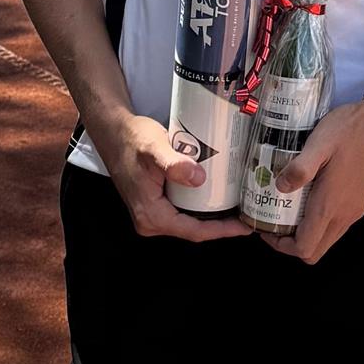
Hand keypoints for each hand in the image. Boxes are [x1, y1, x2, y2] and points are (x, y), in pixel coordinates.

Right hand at [92, 110, 251, 243]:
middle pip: (194, 230)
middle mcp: (150, 219)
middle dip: (222, 225)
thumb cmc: (132, 139)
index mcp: (151, 215)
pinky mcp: (155, 202)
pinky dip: (202, 206)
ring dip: (213, 215)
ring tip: (239, 206)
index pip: (194, 232)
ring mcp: (152, 212)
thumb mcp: (154, 149)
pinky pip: (183, 210)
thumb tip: (198, 178)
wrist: (114, 131)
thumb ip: (174, 164)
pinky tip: (218, 195)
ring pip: (189, 220)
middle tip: (249, 214)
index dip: (222, 230)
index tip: (245, 226)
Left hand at [271, 100, 363, 265]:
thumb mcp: (320, 144)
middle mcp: (344, 214)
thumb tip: (280, 188)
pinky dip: (319, 223)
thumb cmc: (350, 130)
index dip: (281, 246)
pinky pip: (336, 226)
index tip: (266, 228)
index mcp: (330, 205)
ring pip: (326, 240)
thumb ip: (299, 168)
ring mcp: (355, 210)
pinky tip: (309, 197)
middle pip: (315, 251)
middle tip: (275, 221)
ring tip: (288, 208)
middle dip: (292, 244)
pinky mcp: (360, 201)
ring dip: (306, 234)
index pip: (304, 247)